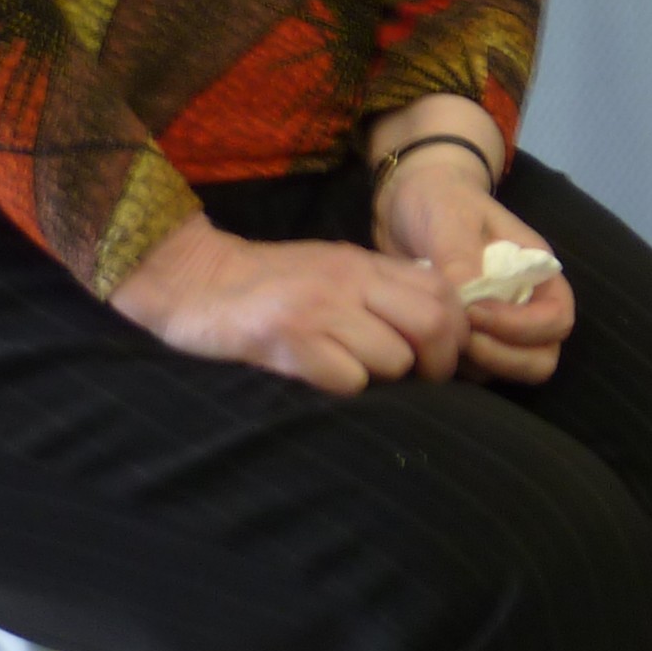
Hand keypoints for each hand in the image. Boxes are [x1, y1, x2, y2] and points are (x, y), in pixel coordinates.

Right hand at [113, 215, 465, 395]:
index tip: (444, 355)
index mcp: (364, 264)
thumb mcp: (333, 267)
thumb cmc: (269, 281)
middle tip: (422, 380)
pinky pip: (347, 379)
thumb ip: (380, 286)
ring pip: (394, 357)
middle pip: (434, 322)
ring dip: (385, 377)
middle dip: (439, 363)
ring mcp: (320, 309)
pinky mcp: (288, 340)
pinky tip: (321, 376)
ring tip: (356, 371)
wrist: (194, 278)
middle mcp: (350, 282)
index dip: (457, 330)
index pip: (443, 291)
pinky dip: (345, 387)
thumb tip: (437, 318)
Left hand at [374, 151, 577, 386]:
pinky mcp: (468, 340)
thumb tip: (467, 305)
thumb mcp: (452, 220)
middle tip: (458, 339)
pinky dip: (455, 367)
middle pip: (541, 358)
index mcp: (537, 272)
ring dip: (476, 364)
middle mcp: (524, 305)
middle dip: (503, 357)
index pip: (556, 319)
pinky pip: (474, 372)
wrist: (406, 206)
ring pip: (507, 371)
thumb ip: (462, 260)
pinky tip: (425, 342)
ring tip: (438, 338)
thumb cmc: (441, 203)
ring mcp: (497, 327)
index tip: (474, 312)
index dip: (521, 327)